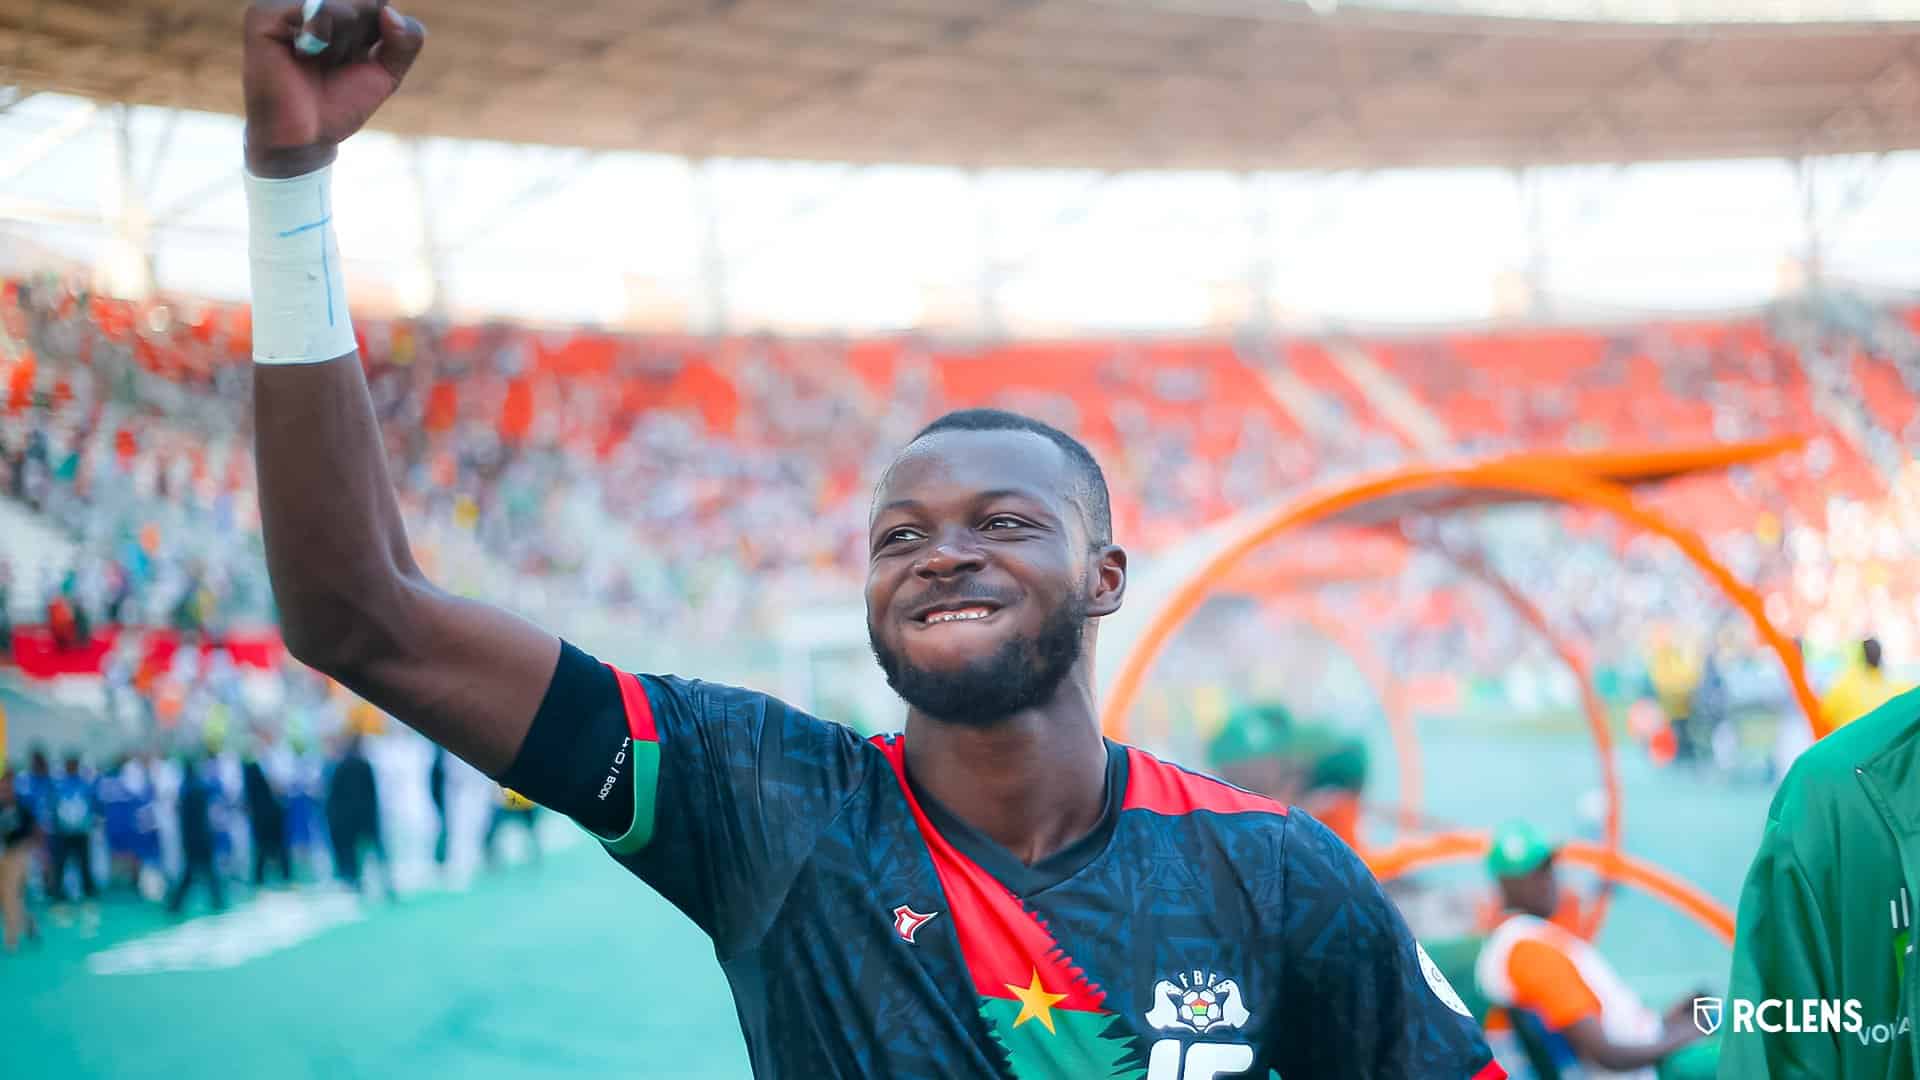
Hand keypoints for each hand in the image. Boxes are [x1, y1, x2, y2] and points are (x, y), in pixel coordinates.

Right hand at [242, 1, 425, 176]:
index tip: (354, 57)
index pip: (378, 3)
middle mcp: (309, 2)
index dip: (378, 34)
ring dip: (344, 41)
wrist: (306, 137)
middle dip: (362, 37)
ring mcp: (284, 5)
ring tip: (319, 59)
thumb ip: (405, 41)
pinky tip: (305, 53)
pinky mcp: (263, 15)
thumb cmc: (340, 103)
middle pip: (365, 1)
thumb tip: (389, 11)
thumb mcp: (387, 72)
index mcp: (335, 8)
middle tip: (334, 61)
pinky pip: (313, 9)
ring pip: (344, 3)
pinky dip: (323, 35)